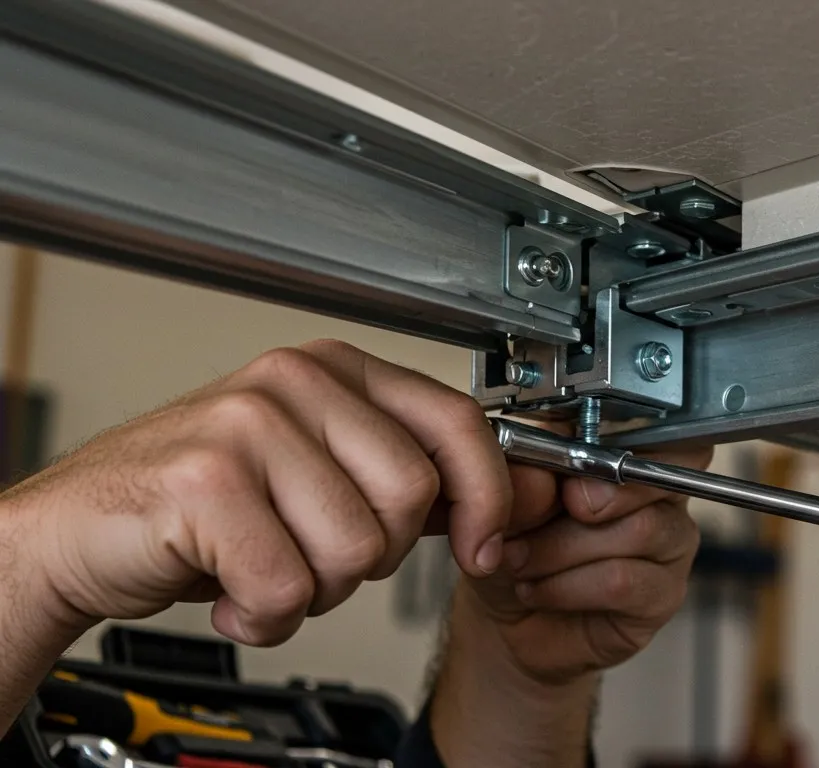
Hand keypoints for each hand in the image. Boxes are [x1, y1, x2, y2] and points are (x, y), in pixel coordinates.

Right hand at [1, 339, 510, 646]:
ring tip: (264, 568)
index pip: (458, 422)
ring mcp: (246, 425)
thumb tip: (511, 502)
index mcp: (335, 370)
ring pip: (354, 550)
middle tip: (312, 555)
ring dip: (314, 591)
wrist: (78, 530)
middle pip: (410, 497)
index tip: (483, 545)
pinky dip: (264, 617)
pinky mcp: (203, 482)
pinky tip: (231, 593)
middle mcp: (293, 381)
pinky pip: (287, 586)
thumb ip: (409, 483)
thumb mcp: (320, 475)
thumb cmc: (205, 506)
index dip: (488, 496)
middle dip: (373, 557)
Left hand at [464, 435, 709, 683]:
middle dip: (587, 497)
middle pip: (654, 476)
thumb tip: (543, 470)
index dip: (616, 447)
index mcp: (626, 455)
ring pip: (638, 530)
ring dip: (561, 549)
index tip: (567, 467)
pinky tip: (538, 590)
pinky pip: (623, 580)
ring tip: (519, 562)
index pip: (660, 431)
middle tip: (534, 520)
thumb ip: (525, 476)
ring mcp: (669, 545)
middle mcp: (659, 495)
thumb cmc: (515, 547)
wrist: (504, 617)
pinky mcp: (663, 594)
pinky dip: (567, 586)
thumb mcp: (505, 501)